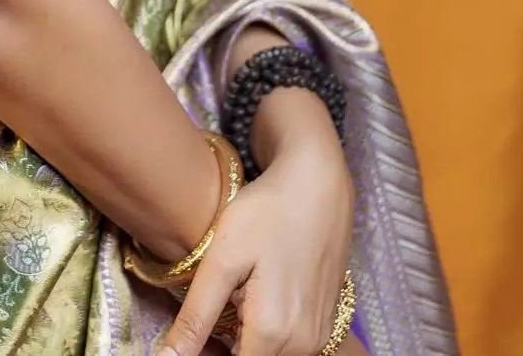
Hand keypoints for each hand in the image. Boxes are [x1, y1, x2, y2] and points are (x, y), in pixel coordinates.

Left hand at [158, 128, 354, 355]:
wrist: (318, 183)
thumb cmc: (267, 211)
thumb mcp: (222, 257)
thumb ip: (196, 316)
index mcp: (274, 332)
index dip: (203, 352)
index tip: (195, 324)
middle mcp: (303, 344)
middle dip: (223, 344)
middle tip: (211, 302)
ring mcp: (319, 334)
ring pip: (270, 355)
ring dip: (245, 337)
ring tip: (234, 292)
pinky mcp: (326, 321)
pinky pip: (289, 344)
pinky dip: (266, 330)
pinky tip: (255, 294)